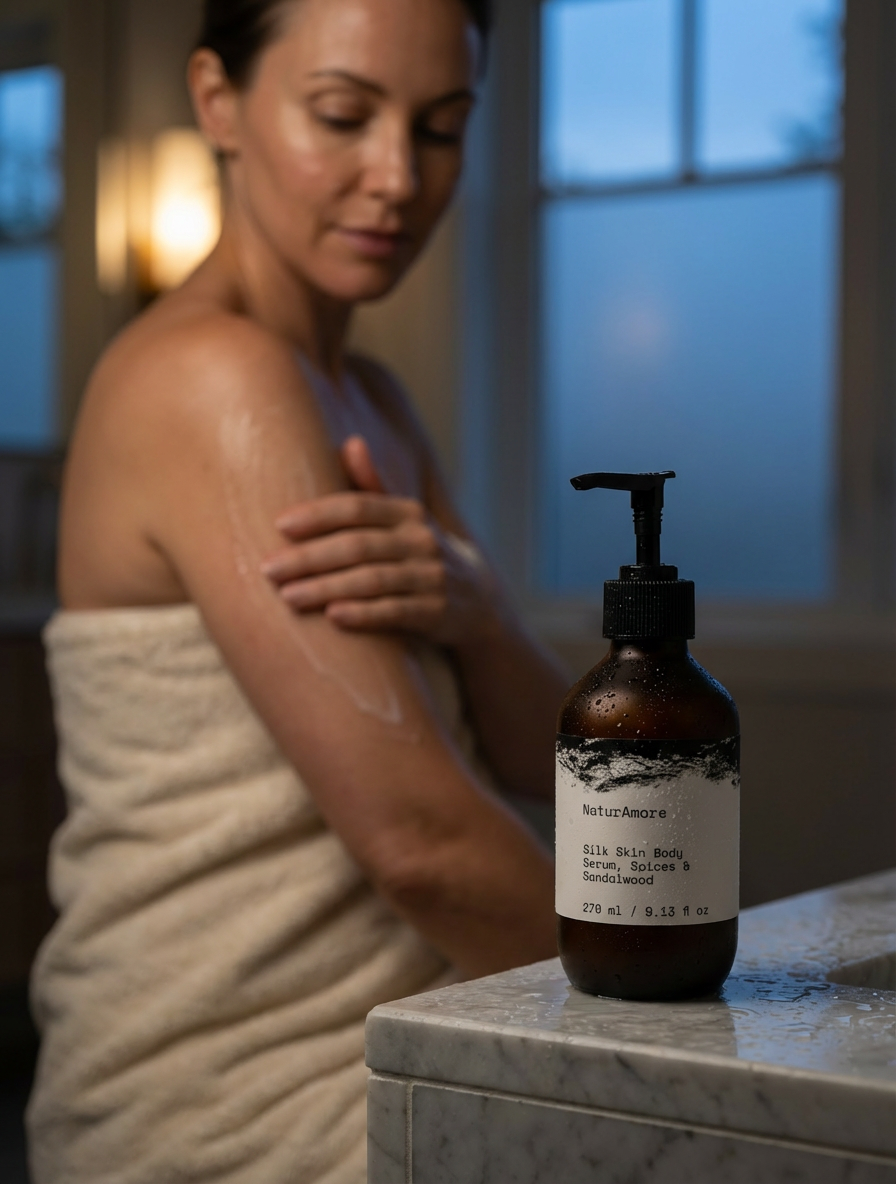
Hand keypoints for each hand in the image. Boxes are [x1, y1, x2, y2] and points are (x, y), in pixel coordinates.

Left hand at [262, 436, 498, 645]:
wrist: (478, 601)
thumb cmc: (419, 555)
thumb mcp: (404, 520)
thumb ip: (373, 487)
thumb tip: (351, 442)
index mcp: (408, 513)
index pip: (358, 507)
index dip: (318, 515)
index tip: (279, 525)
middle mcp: (422, 541)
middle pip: (358, 545)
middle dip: (309, 557)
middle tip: (268, 570)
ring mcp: (432, 577)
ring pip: (373, 580)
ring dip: (327, 588)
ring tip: (288, 597)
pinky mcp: (438, 613)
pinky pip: (396, 612)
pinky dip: (365, 614)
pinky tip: (333, 618)